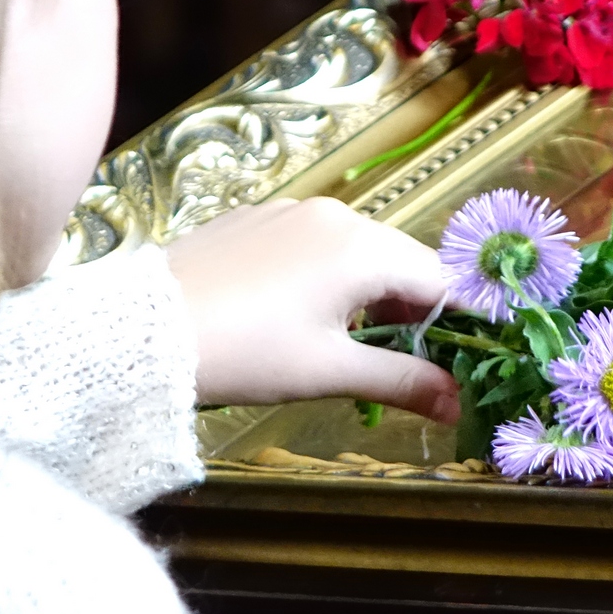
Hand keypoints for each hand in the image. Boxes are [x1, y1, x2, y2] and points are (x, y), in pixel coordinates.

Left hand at [166, 198, 460, 423]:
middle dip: (412, 308)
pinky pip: (311, 243)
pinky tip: (298, 315)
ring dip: (367, 293)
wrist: (145, 331)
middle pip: (399, 259)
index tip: (466, 354)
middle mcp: (333, 214)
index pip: (439, 278)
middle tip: (407, 360)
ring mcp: (290, 211)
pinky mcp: (254, 219)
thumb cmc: (246, 352)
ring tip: (348, 343)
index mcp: (362, 247)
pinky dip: (324, 276)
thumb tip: (454, 403)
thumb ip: (402, 380)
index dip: (457, 319)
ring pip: (354, 250)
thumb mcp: (330, 371)